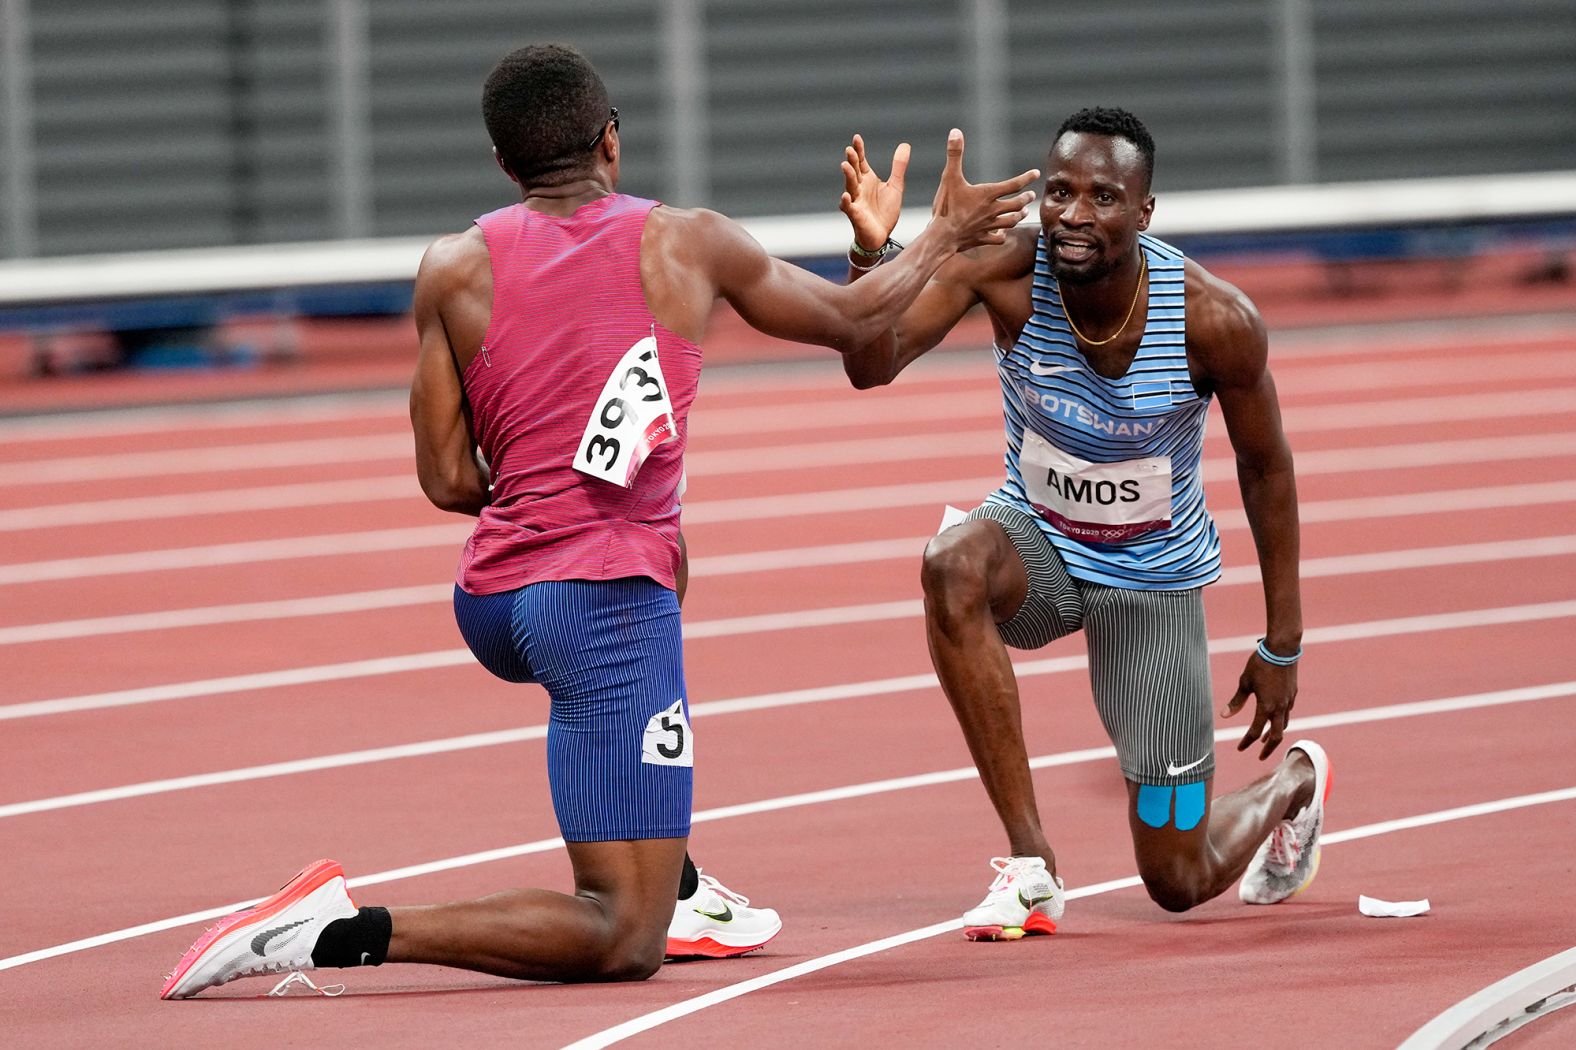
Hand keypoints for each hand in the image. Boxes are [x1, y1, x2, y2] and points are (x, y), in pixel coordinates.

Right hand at [839, 134, 909, 252]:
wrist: (881, 236)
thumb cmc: (885, 212)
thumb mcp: (895, 186)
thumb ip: (898, 167)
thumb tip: (905, 145)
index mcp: (867, 180)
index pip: (861, 162)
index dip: (859, 150)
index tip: (856, 137)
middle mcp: (859, 188)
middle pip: (854, 171)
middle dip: (851, 161)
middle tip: (850, 150)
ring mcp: (856, 201)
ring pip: (849, 186)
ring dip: (847, 176)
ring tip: (845, 165)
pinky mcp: (855, 215)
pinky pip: (848, 208)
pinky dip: (846, 202)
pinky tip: (845, 195)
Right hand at [928, 128, 1037, 252]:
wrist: (942, 237)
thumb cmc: (946, 207)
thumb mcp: (949, 177)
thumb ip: (954, 154)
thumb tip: (955, 131)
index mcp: (988, 194)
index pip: (1014, 184)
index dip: (1026, 178)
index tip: (1036, 173)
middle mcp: (992, 210)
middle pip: (1016, 204)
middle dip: (1026, 199)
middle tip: (1032, 195)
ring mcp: (989, 226)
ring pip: (1011, 221)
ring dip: (1019, 216)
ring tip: (1023, 212)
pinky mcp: (982, 238)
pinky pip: (998, 238)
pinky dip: (1002, 235)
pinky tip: (1002, 233)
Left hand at [1221, 653, 1297, 759]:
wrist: (1282, 650)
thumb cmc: (1260, 664)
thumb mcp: (1245, 682)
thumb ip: (1236, 701)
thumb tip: (1223, 716)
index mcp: (1266, 707)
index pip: (1255, 731)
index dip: (1246, 742)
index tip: (1240, 748)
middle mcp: (1280, 708)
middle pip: (1276, 736)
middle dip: (1267, 749)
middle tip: (1260, 757)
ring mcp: (1289, 702)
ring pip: (1283, 725)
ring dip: (1273, 734)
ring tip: (1265, 740)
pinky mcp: (1293, 694)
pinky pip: (1287, 713)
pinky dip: (1279, 720)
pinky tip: (1273, 718)